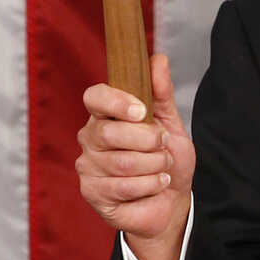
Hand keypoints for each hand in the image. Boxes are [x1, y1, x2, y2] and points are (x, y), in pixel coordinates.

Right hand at [76, 54, 195, 259]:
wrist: (172, 200)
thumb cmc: (167, 158)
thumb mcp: (171, 123)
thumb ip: (162, 93)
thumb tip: (158, 59)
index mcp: (107, 115)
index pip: (94, 97)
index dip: (117, 101)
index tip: (142, 112)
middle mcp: (91, 137)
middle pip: (111, 132)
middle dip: (149, 141)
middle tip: (163, 146)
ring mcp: (88, 165)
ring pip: (122, 162)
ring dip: (155, 166)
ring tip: (162, 167)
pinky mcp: (92, 192)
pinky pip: (123, 186)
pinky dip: (151, 184)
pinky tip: (156, 185)